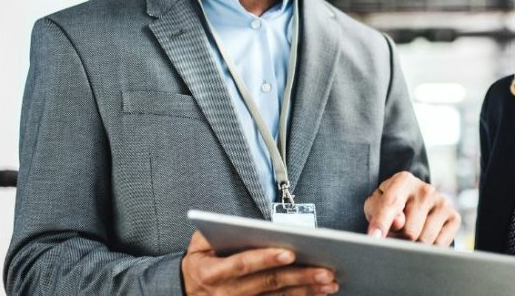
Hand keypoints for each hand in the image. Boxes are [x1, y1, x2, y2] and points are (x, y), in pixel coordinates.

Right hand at [181, 230, 338, 294]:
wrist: (185, 292)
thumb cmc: (200, 263)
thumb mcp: (198, 245)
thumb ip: (215, 233)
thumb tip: (242, 225)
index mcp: (213, 272)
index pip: (243, 264)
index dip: (266, 258)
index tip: (290, 252)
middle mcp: (227, 293)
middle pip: (268, 284)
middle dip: (299, 276)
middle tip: (325, 270)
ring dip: (306, 291)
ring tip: (329, 283)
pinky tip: (317, 294)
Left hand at [362, 171, 460, 246]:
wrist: (415, 200)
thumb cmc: (391, 204)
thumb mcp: (376, 204)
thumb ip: (378, 212)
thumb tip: (398, 222)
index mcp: (403, 181)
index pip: (390, 205)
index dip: (381, 223)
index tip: (374, 237)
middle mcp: (425, 189)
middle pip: (408, 232)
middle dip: (398, 239)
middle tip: (395, 233)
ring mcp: (442, 202)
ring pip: (424, 241)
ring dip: (413, 245)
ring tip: (409, 233)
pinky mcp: (454, 217)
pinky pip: (439, 245)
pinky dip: (428, 248)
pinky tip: (424, 236)